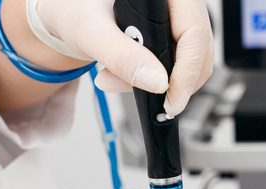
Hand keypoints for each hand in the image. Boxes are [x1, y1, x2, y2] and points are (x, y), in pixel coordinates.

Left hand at [36, 0, 214, 115]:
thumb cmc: (74, 10)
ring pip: (190, 63)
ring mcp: (178, 19)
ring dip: (159, 83)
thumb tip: (158, 83)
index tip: (171, 101)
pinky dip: (155, 80)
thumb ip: (122, 56)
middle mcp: (178, 3)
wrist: (67, 14)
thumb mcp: (90, 31)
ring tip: (118, 79)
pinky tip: (127, 75)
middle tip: (141, 95)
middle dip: (171, 82)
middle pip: (198, 51)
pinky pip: (178, 66)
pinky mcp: (173, 36)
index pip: (195, 33)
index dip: (187, 72)